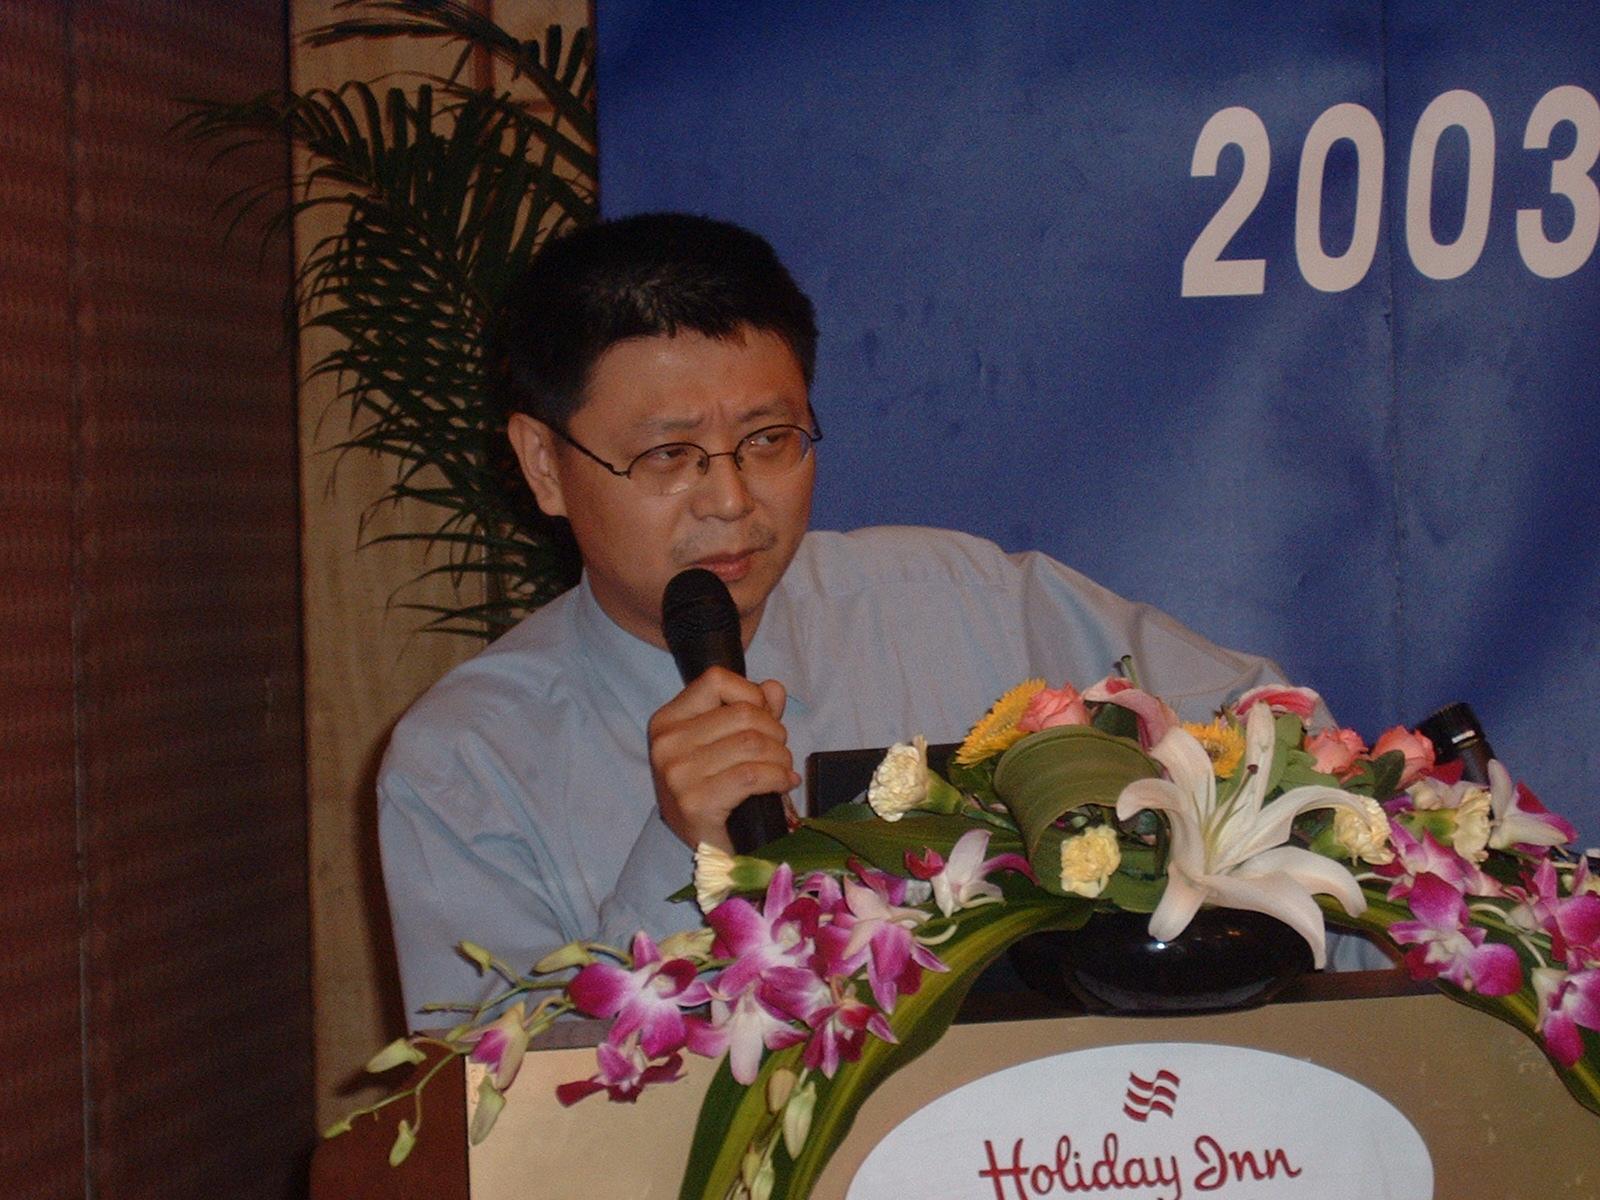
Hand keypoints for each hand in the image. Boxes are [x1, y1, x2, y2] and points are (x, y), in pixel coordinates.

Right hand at [647, 667, 800, 851]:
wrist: (707, 850)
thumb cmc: (716, 791)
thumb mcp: (726, 744)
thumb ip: (751, 711)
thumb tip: (774, 689)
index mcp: (667, 721)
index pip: (716, 680)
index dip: (751, 694)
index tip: (763, 719)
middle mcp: (666, 743)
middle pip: (743, 714)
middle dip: (775, 732)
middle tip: (779, 753)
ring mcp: (678, 774)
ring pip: (753, 743)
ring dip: (781, 757)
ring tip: (783, 770)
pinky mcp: (695, 803)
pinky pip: (752, 775)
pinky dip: (778, 777)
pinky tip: (783, 783)